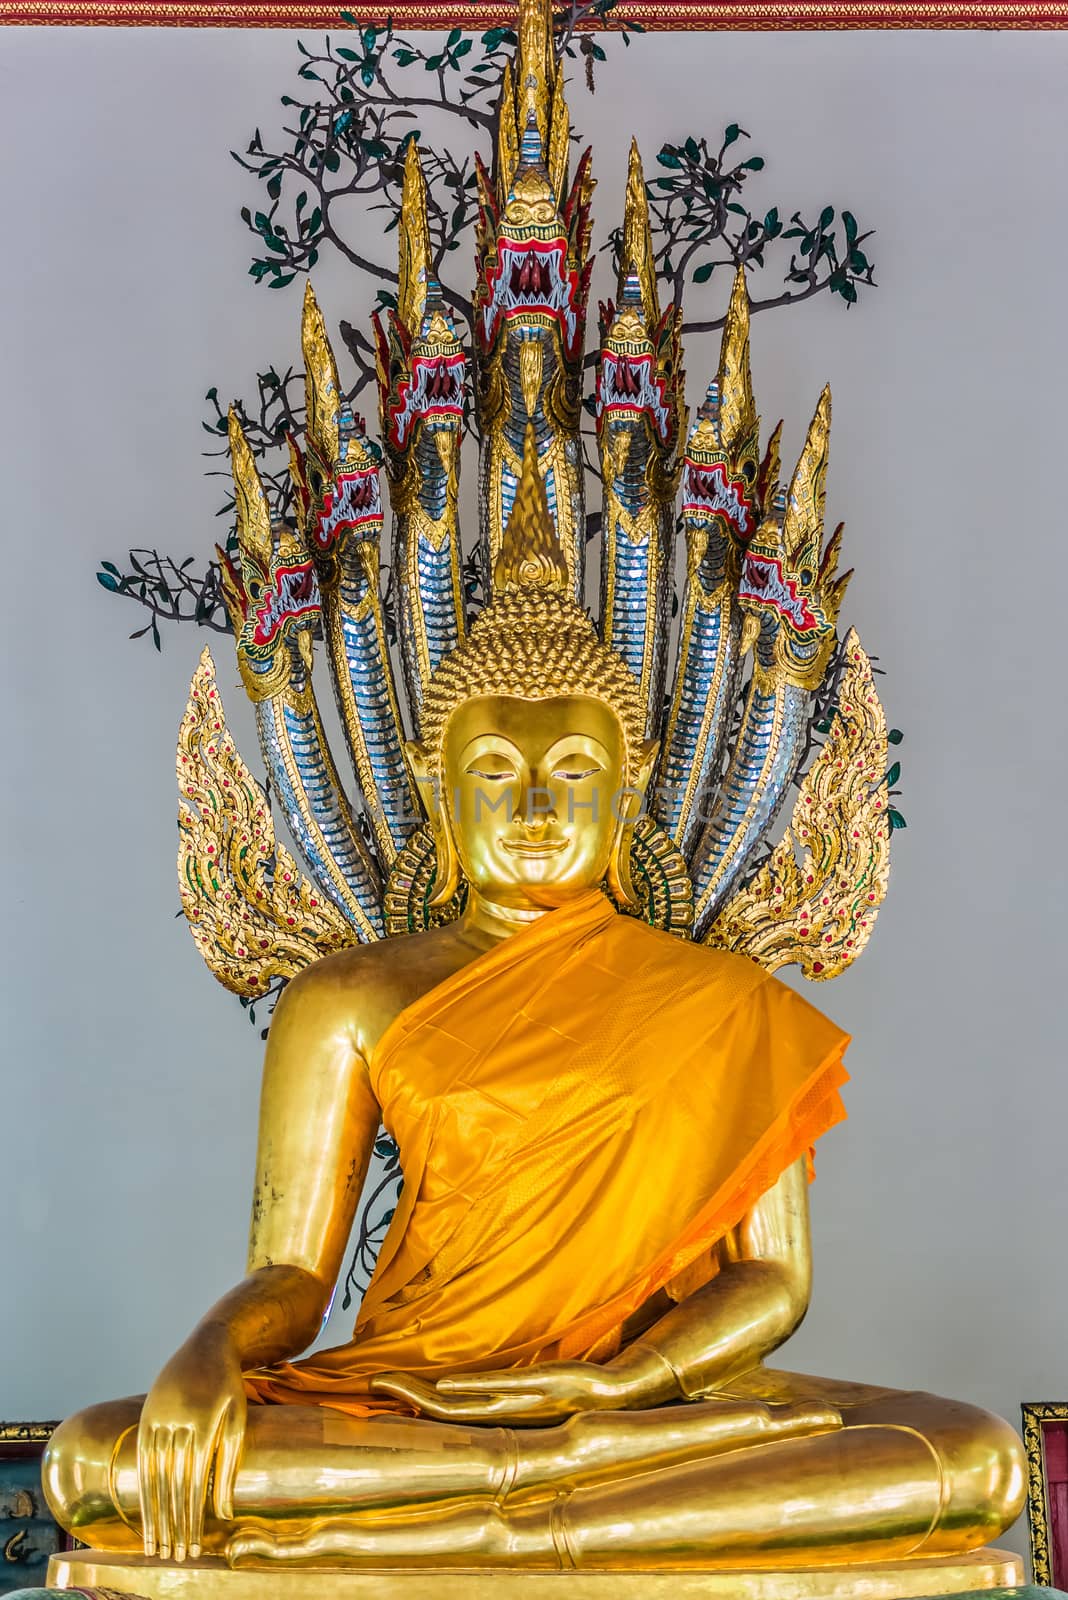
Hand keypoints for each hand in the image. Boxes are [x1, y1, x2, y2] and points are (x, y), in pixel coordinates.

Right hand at [137, 1326, 245, 1560]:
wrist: (208, 1345)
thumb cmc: (228, 1387)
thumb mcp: (237, 1419)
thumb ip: (229, 1464)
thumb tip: (225, 1513)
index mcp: (201, 1423)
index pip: (194, 1482)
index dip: (192, 1516)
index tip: (194, 1545)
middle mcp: (174, 1422)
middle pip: (171, 1484)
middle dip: (173, 1523)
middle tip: (175, 1555)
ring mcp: (156, 1418)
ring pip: (153, 1476)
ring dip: (155, 1513)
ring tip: (158, 1544)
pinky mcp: (145, 1416)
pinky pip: (141, 1460)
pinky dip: (143, 1488)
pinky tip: (146, 1511)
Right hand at [371, 1355, 669, 1424]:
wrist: (626, 1390)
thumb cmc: (583, 1387)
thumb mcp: (542, 1381)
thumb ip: (512, 1378)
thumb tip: (487, 1367)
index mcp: (505, 1411)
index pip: (448, 1412)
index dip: (412, 1402)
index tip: (379, 1389)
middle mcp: (508, 1413)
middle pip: (446, 1412)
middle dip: (407, 1399)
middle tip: (372, 1388)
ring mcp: (523, 1402)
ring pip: (465, 1406)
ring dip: (427, 1399)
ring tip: (392, 1389)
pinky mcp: (542, 1385)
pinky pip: (499, 1389)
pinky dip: (471, 1390)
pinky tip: (445, 1387)